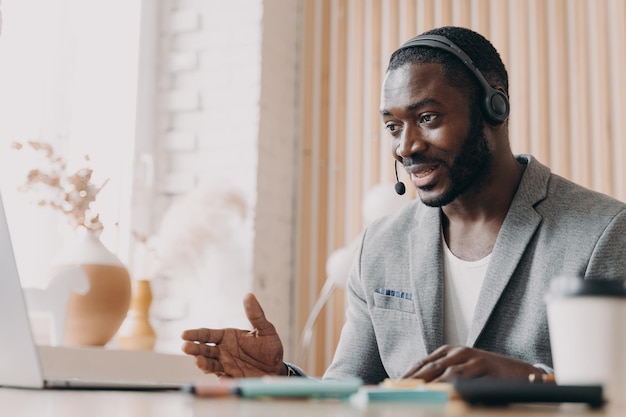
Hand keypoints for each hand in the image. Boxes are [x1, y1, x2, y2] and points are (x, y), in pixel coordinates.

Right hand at [181, 293, 285, 377]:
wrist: (276, 369)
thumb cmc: (270, 348)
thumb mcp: (265, 330)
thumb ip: (256, 315)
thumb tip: (249, 295)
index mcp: (227, 337)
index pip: (207, 334)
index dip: (195, 334)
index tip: (184, 334)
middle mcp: (223, 351)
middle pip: (204, 349)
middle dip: (194, 348)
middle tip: (186, 347)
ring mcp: (226, 365)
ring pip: (209, 364)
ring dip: (203, 363)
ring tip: (198, 361)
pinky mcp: (232, 378)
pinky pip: (223, 379)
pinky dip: (221, 379)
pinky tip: (221, 378)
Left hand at [402, 345, 542, 381]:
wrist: (521, 372)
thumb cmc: (488, 374)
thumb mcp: (463, 372)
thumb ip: (444, 377)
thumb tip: (418, 390)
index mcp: (449, 351)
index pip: (422, 363)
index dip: (408, 375)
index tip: (394, 387)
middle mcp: (459, 351)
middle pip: (430, 367)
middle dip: (414, 381)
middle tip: (401, 393)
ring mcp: (473, 358)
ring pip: (447, 372)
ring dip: (431, 385)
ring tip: (418, 395)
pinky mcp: (486, 367)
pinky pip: (467, 379)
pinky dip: (455, 387)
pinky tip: (446, 395)